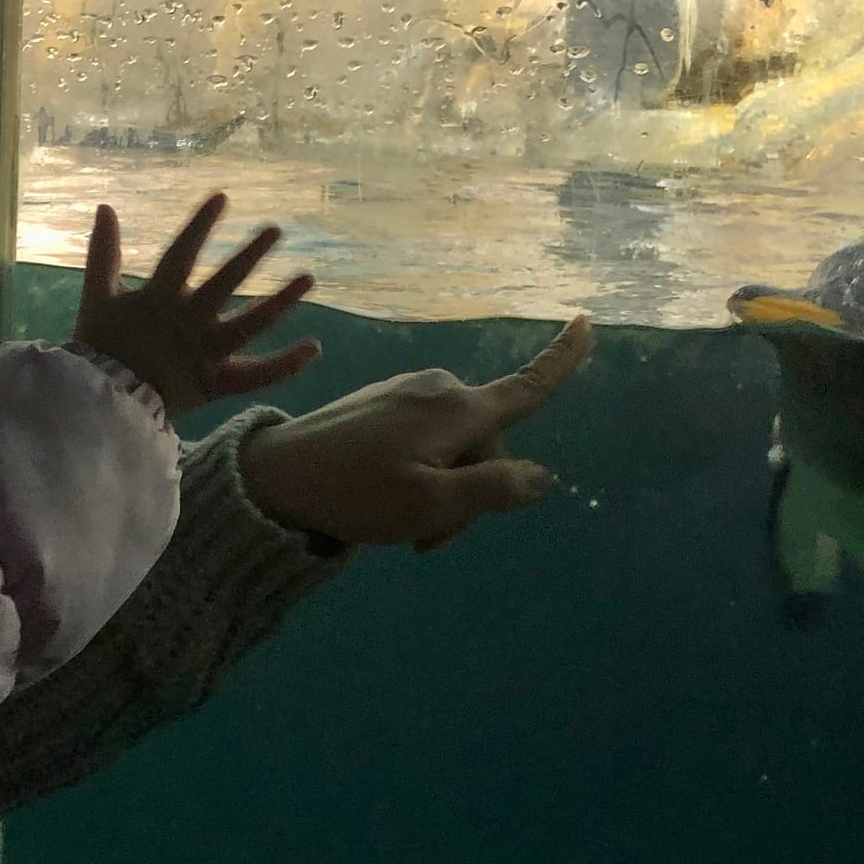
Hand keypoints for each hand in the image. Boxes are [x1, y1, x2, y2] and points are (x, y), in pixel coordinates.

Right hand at [74, 193, 319, 417]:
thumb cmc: (100, 348)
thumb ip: (103, 253)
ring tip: (308, 278)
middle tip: (276, 230)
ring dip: (281, 300)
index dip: (200, 225)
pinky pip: (258, 375)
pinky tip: (314, 347)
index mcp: (159, 298)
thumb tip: (106, 207)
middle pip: (225, 283)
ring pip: (250, 324)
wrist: (102, 404)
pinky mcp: (219, 383)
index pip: (183, 253)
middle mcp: (189, 321)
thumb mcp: (97, 297)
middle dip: (251, 255)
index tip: (222, 198)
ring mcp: (207, 352)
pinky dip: (286, 364)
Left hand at [238, 316, 592, 549]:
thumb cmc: (356, 493)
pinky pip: (422, 441)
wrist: (276, 475)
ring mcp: (405, 393)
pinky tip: (383, 500)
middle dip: (473, 490)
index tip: (588, 323)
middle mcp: (437, 388)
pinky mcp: (380, 403)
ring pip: (452, 448)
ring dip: (442, 489)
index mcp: (457, 409)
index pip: (526, 387)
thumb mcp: (433, 505)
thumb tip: (543, 476)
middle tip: (428, 540)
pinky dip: (418, 473)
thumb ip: (495, 489)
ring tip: (400, 526)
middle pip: (486, 444)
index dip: (562, 360)